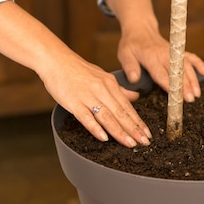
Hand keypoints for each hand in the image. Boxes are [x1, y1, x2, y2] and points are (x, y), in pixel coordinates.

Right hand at [0, 1, 151, 147]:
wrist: (56, 60)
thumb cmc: (78, 70)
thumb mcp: (103, 76)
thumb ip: (119, 90)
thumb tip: (136, 97)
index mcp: (110, 85)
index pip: (127, 107)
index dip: (138, 122)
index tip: (147, 134)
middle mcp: (102, 91)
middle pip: (121, 113)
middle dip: (134, 129)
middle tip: (145, 142)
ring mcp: (88, 97)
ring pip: (107, 117)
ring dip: (120, 132)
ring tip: (130, 143)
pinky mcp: (74, 102)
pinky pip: (86, 117)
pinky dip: (95, 128)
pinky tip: (104, 138)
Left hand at [108, 0, 203, 101]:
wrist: (140, 28)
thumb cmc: (131, 44)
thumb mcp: (124, 54)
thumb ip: (129, 67)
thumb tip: (134, 79)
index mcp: (150, 57)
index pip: (161, 73)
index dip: (169, 85)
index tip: (175, 95)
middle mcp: (164, 54)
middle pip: (177, 72)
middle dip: (185, 86)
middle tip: (191, 99)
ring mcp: (173, 52)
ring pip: (186, 66)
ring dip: (193, 79)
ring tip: (197, 93)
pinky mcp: (178, 51)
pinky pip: (190, 56)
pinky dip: (198, 63)